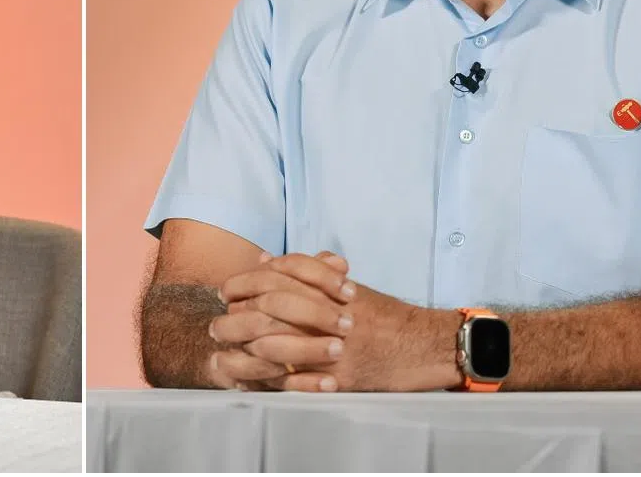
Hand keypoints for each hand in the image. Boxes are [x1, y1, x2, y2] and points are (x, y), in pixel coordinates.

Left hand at [217, 254, 460, 392]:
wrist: (424, 344)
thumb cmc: (383, 314)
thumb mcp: (344, 286)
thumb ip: (305, 272)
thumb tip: (263, 260)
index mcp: (329, 286)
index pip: (278, 275)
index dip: (245, 281)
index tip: (224, 289)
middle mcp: (330, 311)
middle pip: (272, 305)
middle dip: (238, 313)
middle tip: (216, 321)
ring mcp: (337, 345)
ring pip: (280, 342)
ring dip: (247, 346)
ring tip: (225, 351)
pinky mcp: (344, 376)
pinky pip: (300, 378)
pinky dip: (273, 378)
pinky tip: (253, 378)